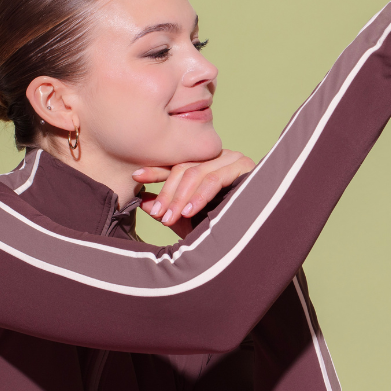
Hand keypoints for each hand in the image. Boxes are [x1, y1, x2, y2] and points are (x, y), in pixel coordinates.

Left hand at [133, 149, 255, 237]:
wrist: (254, 234)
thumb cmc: (221, 225)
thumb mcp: (187, 218)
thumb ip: (168, 208)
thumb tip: (142, 201)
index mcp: (204, 164)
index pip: (175, 163)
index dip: (155, 170)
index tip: (136, 177)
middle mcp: (217, 157)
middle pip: (183, 167)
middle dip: (167, 192)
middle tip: (158, 214)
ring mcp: (230, 158)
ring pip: (196, 172)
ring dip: (179, 197)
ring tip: (169, 218)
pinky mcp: (243, 165)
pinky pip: (215, 178)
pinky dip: (199, 196)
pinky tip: (188, 211)